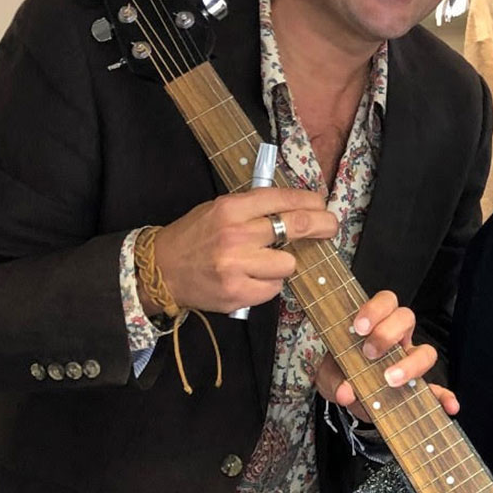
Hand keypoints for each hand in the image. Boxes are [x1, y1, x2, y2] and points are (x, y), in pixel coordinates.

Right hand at [150, 188, 336, 313]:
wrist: (161, 270)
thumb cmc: (194, 237)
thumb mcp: (218, 209)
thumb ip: (253, 208)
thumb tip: (295, 206)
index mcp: (230, 209)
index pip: (282, 199)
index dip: (309, 201)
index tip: (321, 204)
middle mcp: (235, 235)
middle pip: (295, 226)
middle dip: (321, 225)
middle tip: (330, 225)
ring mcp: (237, 266)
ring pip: (288, 264)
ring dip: (284, 263)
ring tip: (266, 262)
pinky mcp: (238, 293)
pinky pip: (274, 288)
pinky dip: (269, 284)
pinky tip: (253, 278)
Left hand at [314, 290, 459, 421]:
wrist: (348, 397)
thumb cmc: (341, 375)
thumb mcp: (331, 376)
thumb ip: (335, 381)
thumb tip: (346, 392)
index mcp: (377, 325)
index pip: (386, 302)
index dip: (375, 310)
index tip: (359, 328)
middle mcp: (398, 339)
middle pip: (406, 319)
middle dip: (387, 333)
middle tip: (369, 353)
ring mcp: (410, 363)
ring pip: (426, 351)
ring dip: (411, 364)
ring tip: (391, 379)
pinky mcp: (419, 388)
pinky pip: (438, 390)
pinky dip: (444, 397)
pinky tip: (448, 406)